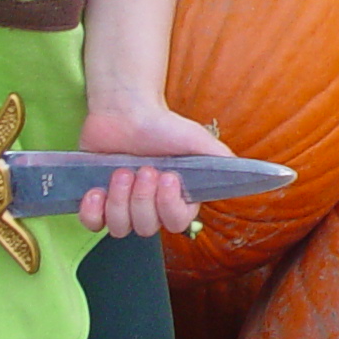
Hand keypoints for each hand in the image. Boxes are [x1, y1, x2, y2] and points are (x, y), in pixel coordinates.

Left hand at [76, 98, 232, 237]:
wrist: (125, 110)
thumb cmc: (163, 125)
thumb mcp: (198, 140)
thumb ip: (222, 159)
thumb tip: (246, 174)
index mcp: (176, 199)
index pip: (178, 223)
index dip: (169, 206)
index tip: (167, 177)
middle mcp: (150, 208)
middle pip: (147, 228)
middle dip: (142, 199)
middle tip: (143, 169)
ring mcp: (122, 206)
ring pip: (120, 228)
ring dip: (120, 201)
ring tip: (120, 171)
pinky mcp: (97, 201)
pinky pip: (92, 224)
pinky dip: (92, 212)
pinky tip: (96, 190)